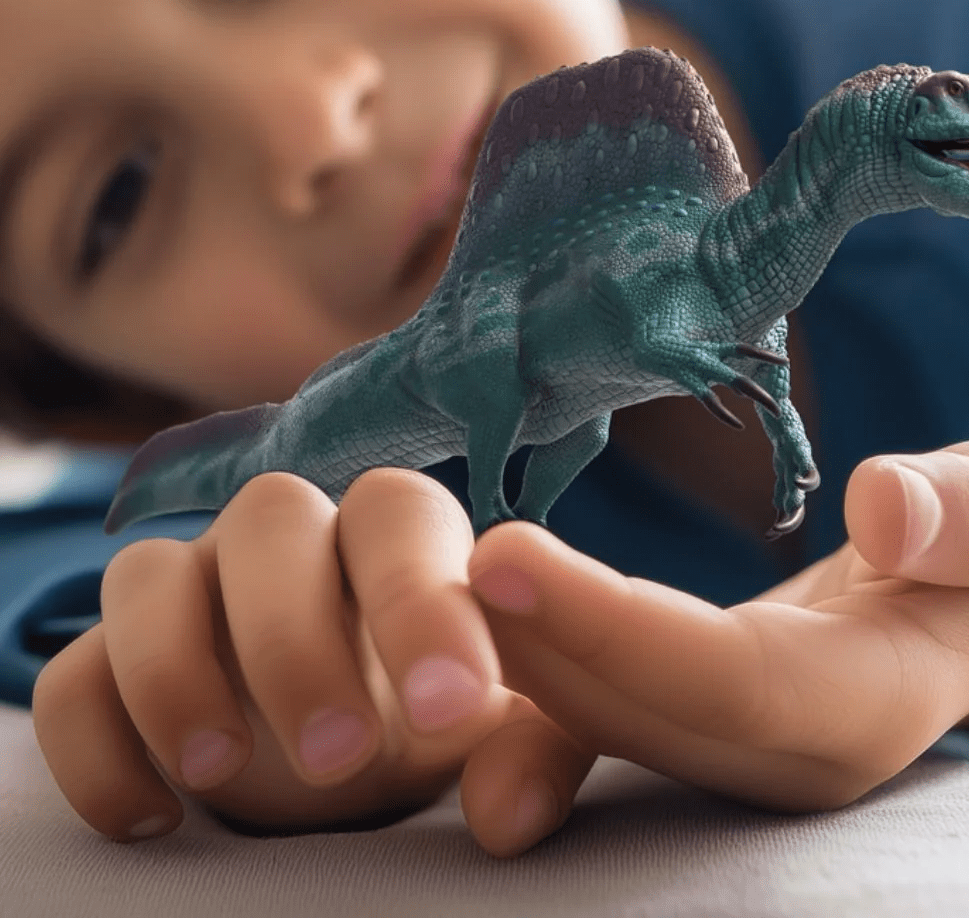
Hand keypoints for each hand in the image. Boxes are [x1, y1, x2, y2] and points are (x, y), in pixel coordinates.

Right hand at [32, 469, 593, 855]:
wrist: (352, 741)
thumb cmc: (430, 710)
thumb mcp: (501, 726)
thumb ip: (532, 746)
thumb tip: (507, 815)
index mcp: (392, 532)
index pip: (398, 513)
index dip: (418, 596)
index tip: (450, 706)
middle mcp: (287, 537)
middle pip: (267, 519)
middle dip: (295, 636)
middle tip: (341, 755)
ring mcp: (193, 586)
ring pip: (149, 573)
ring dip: (176, 671)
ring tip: (221, 771)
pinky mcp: (115, 660)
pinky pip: (75, 673)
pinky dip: (94, 742)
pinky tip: (153, 816)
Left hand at [468, 441, 968, 810]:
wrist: (958, 596)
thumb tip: (888, 510)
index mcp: (869, 700)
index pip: (729, 685)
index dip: (615, 632)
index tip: (505, 553)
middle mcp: (784, 750)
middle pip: (642, 714)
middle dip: (535, 645)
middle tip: (429, 561)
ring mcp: (728, 747)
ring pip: (602, 722)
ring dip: (507, 662)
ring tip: (422, 585)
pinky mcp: (684, 718)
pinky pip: (589, 715)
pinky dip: (517, 679)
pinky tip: (450, 627)